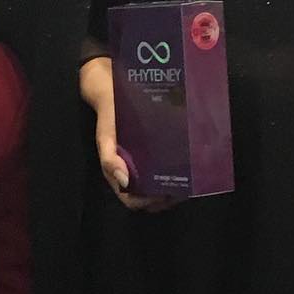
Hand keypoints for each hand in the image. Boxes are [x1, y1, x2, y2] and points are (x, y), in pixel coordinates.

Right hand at [80, 57, 177, 213]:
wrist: (110, 91)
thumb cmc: (109, 116)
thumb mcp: (105, 138)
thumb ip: (110, 160)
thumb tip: (125, 183)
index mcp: (118, 172)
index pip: (133, 200)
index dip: (149, 203)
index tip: (167, 196)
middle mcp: (131, 171)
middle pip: (149, 195)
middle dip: (166, 197)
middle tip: (184, 188)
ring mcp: (141, 161)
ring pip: (157, 183)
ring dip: (171, 185)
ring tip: (188, 178)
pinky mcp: (149, 149)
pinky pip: (161, 166)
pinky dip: (172, 170)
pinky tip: (184, 162)